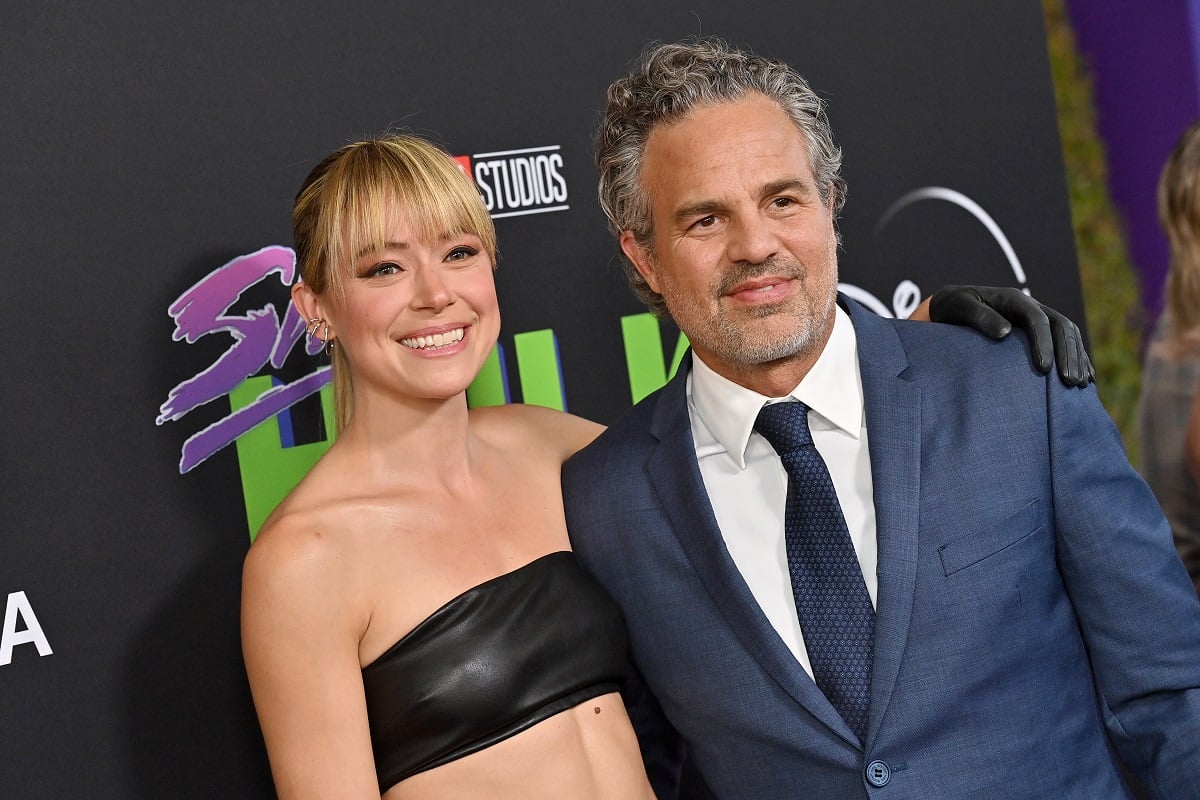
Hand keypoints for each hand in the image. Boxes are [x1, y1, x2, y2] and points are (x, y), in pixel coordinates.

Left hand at [928, 285, 1094, 386]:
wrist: (953, 305)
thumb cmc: (954, 307)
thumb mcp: (961, 307)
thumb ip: (981, 317)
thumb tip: (1005, 333)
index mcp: (1014, 299)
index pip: (1037, 319)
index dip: (1044, 343)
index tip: (1043, 369)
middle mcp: (1031, 306)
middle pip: (1061, 326)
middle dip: (1068, 354)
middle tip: (1070, 383)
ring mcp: (1039, 317)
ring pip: (1069, 334)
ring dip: (1077, 358)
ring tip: (1080, 385)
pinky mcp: (1041, 331)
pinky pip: (1067, 342)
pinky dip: (1078, 358)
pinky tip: (1086, 378)